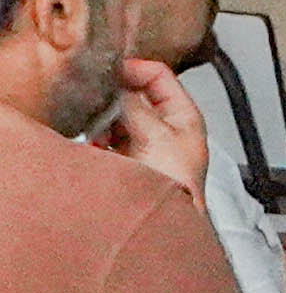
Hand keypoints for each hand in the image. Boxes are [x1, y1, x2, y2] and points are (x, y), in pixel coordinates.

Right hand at [94, 56, 211, 196]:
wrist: (163, 223)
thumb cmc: (175, 183)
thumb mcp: (156, 135)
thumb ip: (134, 106)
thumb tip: (117, 84)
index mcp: (183, 114)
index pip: (159, 75)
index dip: (133, 69)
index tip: (108, 73)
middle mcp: (165, 125)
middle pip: (133, 96)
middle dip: (113, 101)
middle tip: (100, 107)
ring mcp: (145, 141)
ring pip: (116, 117)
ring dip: (104, 123)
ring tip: (100, 136)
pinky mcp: (127, 159)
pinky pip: (106, 139)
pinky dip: (98, 140)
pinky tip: (96, 149)